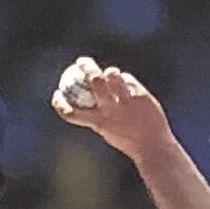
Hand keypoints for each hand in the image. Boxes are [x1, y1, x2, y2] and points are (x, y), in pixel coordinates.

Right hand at [51, 57, 174, 162]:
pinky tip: (127, 86)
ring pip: (112, 75)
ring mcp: (126, 101)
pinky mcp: (140, 95)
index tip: (57, 94)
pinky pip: (128, 80)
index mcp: (98, 123)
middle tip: (81, 62)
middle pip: (94, 81)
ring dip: (109, 72)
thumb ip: (99, 115)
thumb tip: (91, 98)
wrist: (153, 146)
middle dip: (85, 67)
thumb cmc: (129, 141)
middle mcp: (110, 110)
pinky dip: (125, 80)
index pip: (71, 113)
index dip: (60, 103)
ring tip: (110, 74)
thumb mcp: (108, 131)